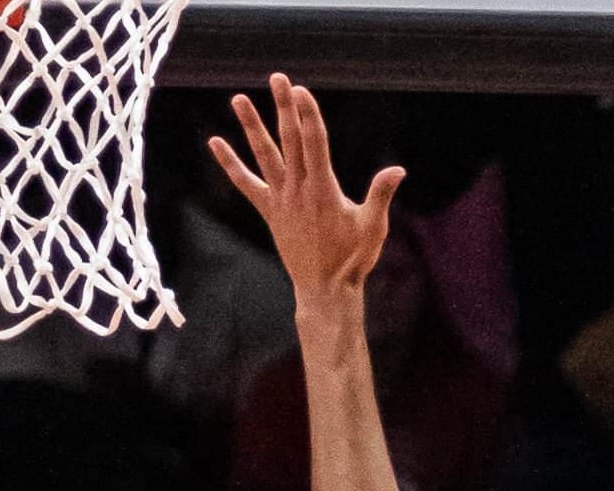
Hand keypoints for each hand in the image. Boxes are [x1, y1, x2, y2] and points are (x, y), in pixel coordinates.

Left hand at [209, 75, 404, 307]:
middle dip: (284, 107)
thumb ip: (380, 195)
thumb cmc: (353, 259)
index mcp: (325, 190)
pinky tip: (215, 143)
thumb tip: (398, 170)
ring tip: (238, 98)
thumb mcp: (373, 226)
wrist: (325, 290)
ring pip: (264, 155)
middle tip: (278, 78)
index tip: (301, 91)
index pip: (315, 143)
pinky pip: (246, 184)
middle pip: (290, 140)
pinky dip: (230, 163)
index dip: (308, 115)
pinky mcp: (270, 212)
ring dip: (251, 126)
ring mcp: (281, 200)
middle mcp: (299, 190)